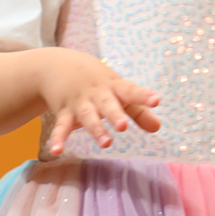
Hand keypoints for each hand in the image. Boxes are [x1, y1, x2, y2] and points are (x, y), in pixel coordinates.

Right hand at [38, 49, 162, 153]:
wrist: (56, 65)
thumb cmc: (95, 80)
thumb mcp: (117, 90)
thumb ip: (137, 110)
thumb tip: (158, 128)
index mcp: (113, 87)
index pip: (130, 90)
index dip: (143, 96)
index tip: (155, 101)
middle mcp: (97, 94)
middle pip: (107, 104)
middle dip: (115, 115)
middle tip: (123, 126)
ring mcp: (79, 103)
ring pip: (88, 116)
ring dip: (96, 129)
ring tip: (106, 143)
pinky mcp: (64, 112)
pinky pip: (61, 126)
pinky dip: (58, 138)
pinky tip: (57, 150)